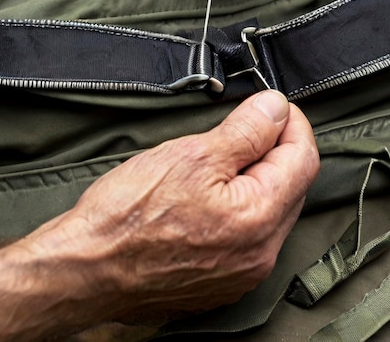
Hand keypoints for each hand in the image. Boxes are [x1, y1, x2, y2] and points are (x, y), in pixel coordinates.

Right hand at [0, 91, 317, 340]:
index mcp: (259, 218)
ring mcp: (242, 273)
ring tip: (224, 157)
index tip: (273, 105)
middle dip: (276, 149)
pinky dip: (242, 206)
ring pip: (271, 211)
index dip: (293, 122)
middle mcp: (261, 254)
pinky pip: (249, 236)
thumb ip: (247, 130)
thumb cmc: (130, 213)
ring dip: (259, 177)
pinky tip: (212, 194)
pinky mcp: (222, 283)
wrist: (85, 270)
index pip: (303, 158)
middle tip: (248, 123)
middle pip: (291, 186)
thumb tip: (277, 106)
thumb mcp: (193, 154)